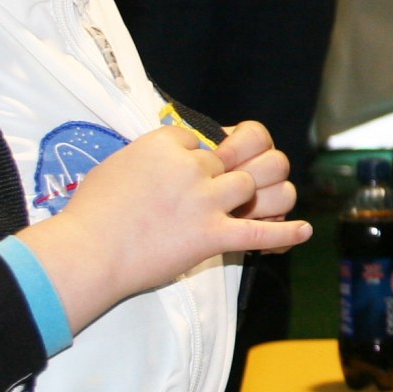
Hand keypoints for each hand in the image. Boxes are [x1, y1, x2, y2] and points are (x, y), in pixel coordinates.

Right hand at [15, 120, 307, 331]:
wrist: (88, 252)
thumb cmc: (93, 211)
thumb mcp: (119, 163)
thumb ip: (153, 155)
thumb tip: (174, 155)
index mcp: (167, 143)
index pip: (204, 139)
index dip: (202, 157)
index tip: (189, 173)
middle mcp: (192, 167)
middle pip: (236, 160)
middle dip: (239, 171)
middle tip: (231, 186)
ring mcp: (205, 202)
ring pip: (254, 187)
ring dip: (261, 195)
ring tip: (260, 203)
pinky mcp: (212, 237)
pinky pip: (261, 233)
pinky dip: (286, 234)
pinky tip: (304, 231)